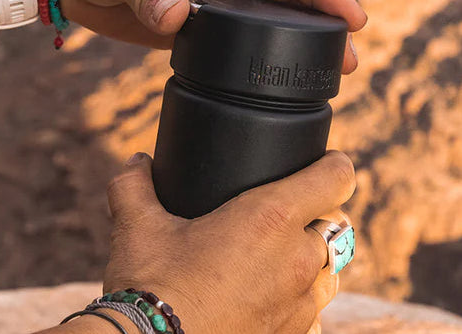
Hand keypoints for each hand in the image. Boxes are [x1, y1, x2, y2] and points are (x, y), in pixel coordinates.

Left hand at [47, 0, 364, 71]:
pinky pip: (232, 43)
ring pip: (263, 23)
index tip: (351, 16)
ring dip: (292, 46)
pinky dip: (252, 60)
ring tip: (325, 75)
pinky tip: (269, 79)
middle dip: (318, 24)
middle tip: (351, 58)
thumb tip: (178, 17)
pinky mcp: (194, 25)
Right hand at [104, 151, 355, 332]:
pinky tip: (270, 295)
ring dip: (312, 255)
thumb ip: (134, 185)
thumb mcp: (137, 227)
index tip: (326, 160)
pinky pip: (314, 309)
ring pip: (330, 267)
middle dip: (318, 211)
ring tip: (280, 252)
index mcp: (271, 218)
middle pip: (335, 222)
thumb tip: (137, 161)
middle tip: (287, 208)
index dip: (335, 164)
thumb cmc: (151, 286)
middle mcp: (298, 259)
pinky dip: (301, 297)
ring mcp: (301, 305)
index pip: (335, 178)